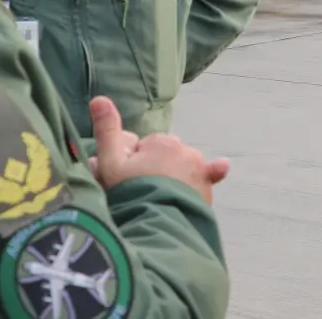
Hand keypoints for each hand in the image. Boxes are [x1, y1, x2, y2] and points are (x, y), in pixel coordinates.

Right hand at [90, 96, 228, 201]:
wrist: (159, 223)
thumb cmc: (131, 193)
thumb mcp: (111, 162)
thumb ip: (106, 130)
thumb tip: (98, 98)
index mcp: (161, 141)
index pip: (144, 148)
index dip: (132, 164)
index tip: (126, 181)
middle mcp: (183, 149)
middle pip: (164, 156)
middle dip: (154, 168)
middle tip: (141, 191)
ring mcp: (198, 167)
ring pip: (182, 166)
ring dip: (173, 175)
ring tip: (158, 198)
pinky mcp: (207, 185)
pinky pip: (212, 173)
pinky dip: (215, 170)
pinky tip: (222, 167)